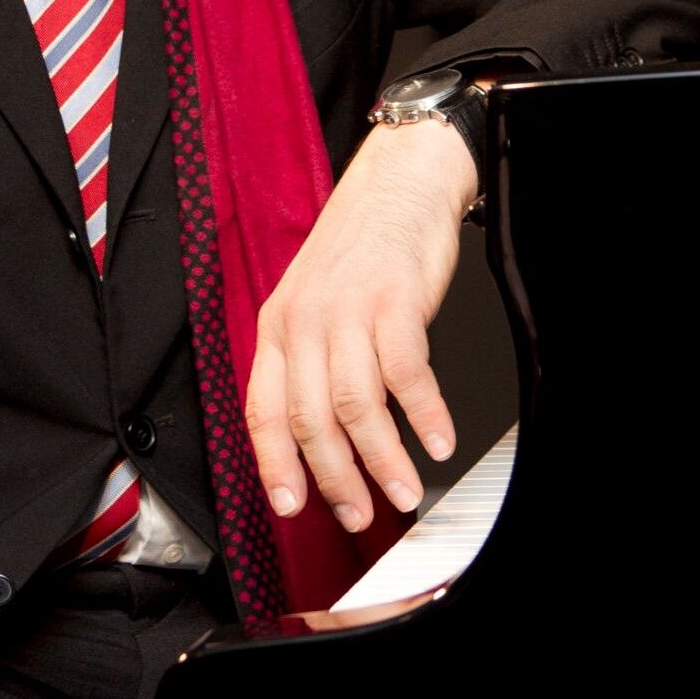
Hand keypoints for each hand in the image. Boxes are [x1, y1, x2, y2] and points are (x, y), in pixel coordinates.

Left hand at [245, 116, 476, 531]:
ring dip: (382, 459)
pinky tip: (436, 440)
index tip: (290, 506)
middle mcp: (304, 320)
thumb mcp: (314, 303)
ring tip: (402, 491)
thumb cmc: (360, 249)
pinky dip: (423, 414)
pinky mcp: (393, 300)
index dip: (274, 464)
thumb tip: (322, 436)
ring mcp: (347, 309)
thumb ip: (310, 363)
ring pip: (354, 405)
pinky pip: (405, 373)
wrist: (398, 184)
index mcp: (277, 326)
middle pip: (310, 419)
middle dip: (335, 479)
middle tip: (360, 515)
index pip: (263, 410)